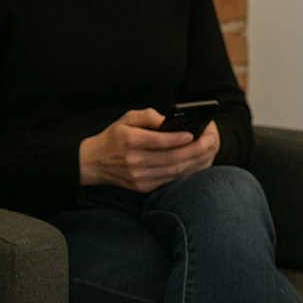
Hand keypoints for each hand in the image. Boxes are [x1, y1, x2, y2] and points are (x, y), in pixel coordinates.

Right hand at [79, 109, 219, 191]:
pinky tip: (195, 162)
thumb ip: (149, 116)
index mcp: (130, 141)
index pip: (159, 141)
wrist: (92, 163)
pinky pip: (169, 180)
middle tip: (210, 141)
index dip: (179, 138)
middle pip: (172, 158)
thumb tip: (170, 121)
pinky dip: (185, 171)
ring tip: (207, 151)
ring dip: (194, 162)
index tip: (194, 132)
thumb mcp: (126, 119)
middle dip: (195, 149)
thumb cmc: (113, 137)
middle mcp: (134, 161)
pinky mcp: (143, 187)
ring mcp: (139, 177)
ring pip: (173, 171)